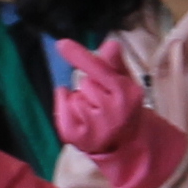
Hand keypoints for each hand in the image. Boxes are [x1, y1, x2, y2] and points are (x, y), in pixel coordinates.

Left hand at [50, 43, 187, 187]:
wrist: (127, 144)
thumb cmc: (123, 107)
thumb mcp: (125, 83)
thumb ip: (114, 64)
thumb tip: (111, 43)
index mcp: (127, 94)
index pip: (99, 71)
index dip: (80, 56)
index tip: (61, 44)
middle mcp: (112, 112)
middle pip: (84, 83)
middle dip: (90, 88)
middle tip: (103, 101)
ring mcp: (95, 127)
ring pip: (73, 97)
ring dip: (79, 101)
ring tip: (95, 113)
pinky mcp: (78, 139)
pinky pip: (62, 111)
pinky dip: (64, 108)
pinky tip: (79, 117)